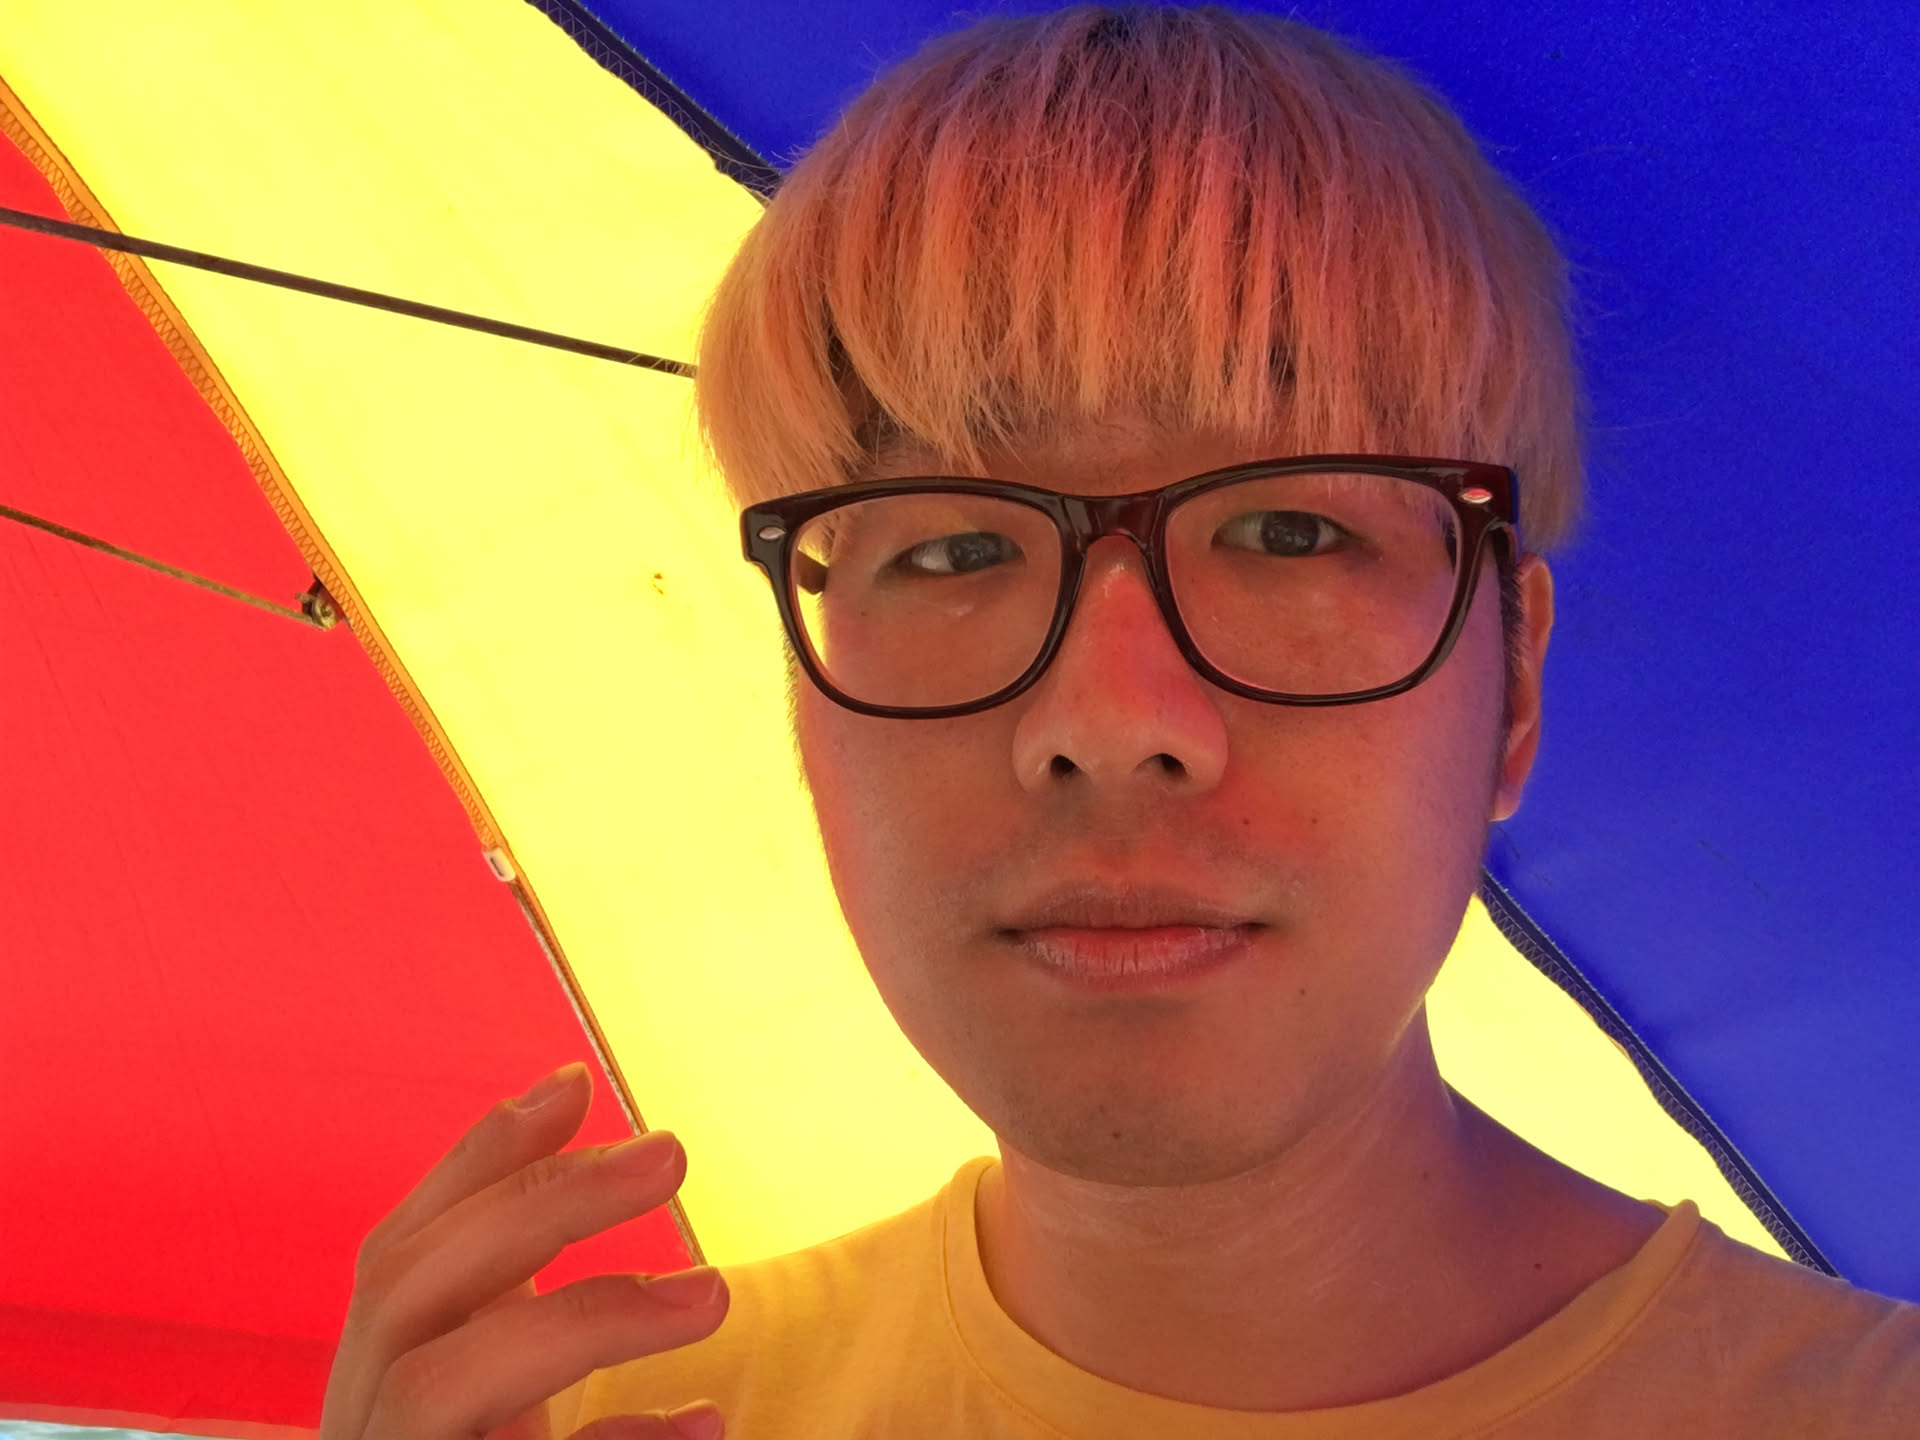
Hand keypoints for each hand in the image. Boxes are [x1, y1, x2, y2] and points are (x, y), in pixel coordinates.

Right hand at [319, 1062, 728, 1439]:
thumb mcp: (489, 1348)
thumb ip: (514, 1241)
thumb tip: (566, 1081)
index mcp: (372, 1370)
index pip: (397, 1246)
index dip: (478, 1158)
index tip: (576, 1082)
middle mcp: (359, 1418)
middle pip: (404, 1289)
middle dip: (537, 1206)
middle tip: (669, 1155)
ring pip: (433, 1387)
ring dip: (580, 1321)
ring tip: (712, 1294)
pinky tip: (705, 1421)